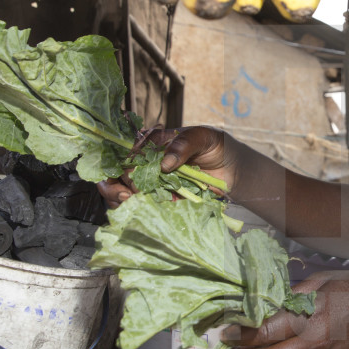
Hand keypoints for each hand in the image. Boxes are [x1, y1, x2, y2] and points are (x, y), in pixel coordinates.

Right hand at [97, 125, 236, 208]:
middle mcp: (147, 161)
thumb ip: (184, 144)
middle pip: (118, 173)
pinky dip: (139, 209)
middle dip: (116, 185)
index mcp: (153, 142)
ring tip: (131, 204)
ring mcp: (151, 180)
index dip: (122, 164)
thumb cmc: (216, 146)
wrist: (232, 170)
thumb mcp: (203, 137)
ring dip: (121, 199)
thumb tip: (164, 164)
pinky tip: (148, 211)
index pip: (126, 151)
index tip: (130, 178)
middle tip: (128, 196)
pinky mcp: (160, 197)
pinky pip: (141, 204)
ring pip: (122, 190)